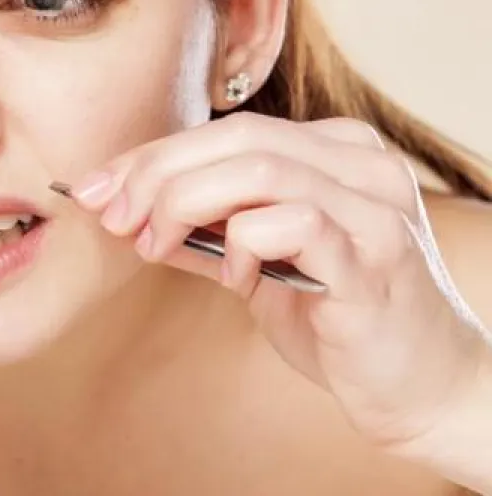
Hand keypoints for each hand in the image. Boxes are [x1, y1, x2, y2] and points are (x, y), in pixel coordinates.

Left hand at [68, 112, 490, 455]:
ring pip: (258, 170)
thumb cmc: (335, 319)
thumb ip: (200, 232)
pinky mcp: (376, 257)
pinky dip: (242, 245)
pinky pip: (293, 224)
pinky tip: (236, 280)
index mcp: (336, 151)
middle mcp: (362, 165)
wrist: (420, 387)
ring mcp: (375, 207)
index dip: (152, 154)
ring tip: (155, 245)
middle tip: (111, 216)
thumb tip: (120, 210)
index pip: (228, 130)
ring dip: (184, 204)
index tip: (96, 188)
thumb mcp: (254, 265)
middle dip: (155, 174)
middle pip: (237, 138)